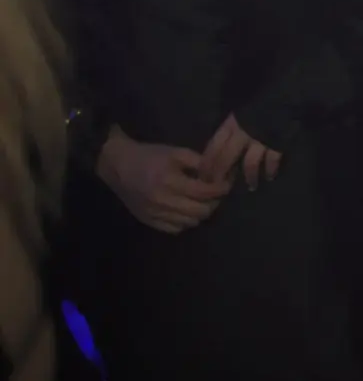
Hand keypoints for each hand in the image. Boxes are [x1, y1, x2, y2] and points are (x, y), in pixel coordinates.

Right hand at [97, 129, 229, 232]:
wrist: (118, 166)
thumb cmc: (149, 156)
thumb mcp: (175, 152)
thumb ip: (199, 162)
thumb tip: (218, 174)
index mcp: (170, 182)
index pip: (205, 192)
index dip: (220, 189)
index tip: (226, 184)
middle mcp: (163, 201)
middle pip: (201, 211)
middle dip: (213, 202)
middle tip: (215, 194)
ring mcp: (155, 214)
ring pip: (190, 222)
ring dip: (200, 213)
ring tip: (201, 202)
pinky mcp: (148, 221)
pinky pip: (175, 229)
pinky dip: (185, 222)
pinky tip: (186, 210)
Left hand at [201, 113, 282, 189]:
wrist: (281, 96)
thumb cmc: (257, 106)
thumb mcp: (236, 115)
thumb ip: (228, 131)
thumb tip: (217, 151)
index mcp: (230, 126)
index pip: (213, 148)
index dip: (207, 164)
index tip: (203, 177)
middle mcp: (241, 135)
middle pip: (226, 158)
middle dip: (221, 175)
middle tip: (220, 187)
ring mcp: (259, 140)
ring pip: (249, 163)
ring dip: (248, 177)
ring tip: (250, 186)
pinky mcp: (276, 143)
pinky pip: (271, 160)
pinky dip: (270, 170)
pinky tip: (269, 176)